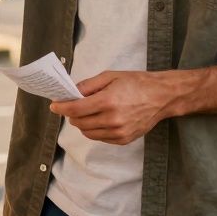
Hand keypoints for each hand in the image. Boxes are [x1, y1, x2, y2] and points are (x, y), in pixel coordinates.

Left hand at [49, 70, 185, 144]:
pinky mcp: (124, 139)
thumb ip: (88, 85)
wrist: (162, 97)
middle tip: (70, 106)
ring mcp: (118, 132)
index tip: (54, 105)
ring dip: (81, 124)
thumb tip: (71, 92)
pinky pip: (100, 137)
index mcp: (108, 101)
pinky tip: (98, 119)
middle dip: (71, 115)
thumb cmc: (137, 83)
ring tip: (84, 113)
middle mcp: (112, 120)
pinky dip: (94, 130)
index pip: (75, 109)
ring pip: (88, 133)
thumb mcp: (110, 76)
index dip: (61, 108)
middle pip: (79, 122)